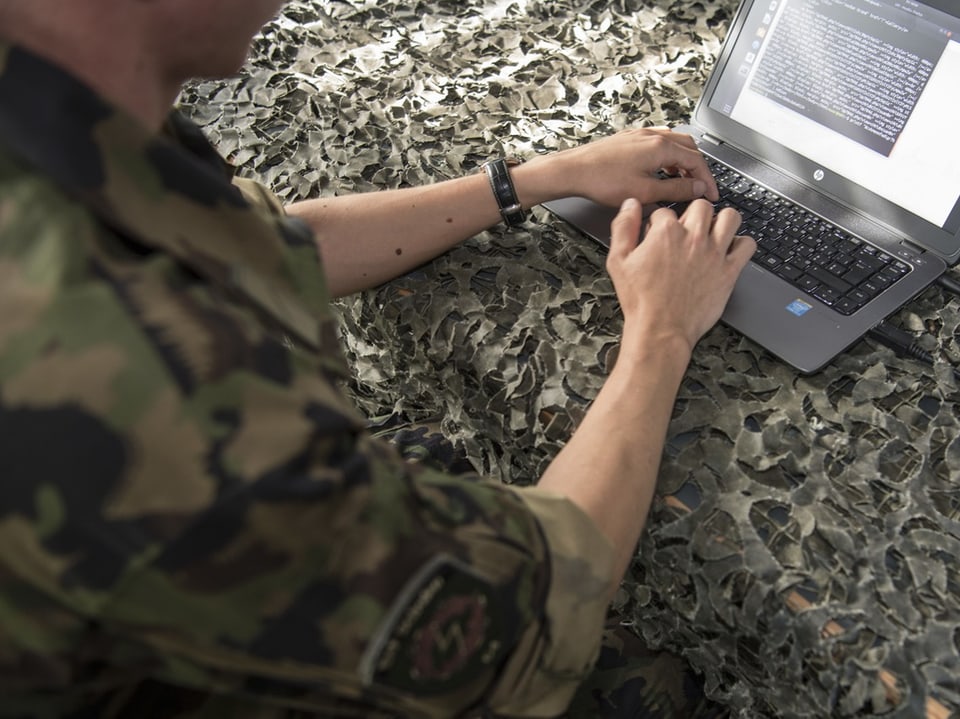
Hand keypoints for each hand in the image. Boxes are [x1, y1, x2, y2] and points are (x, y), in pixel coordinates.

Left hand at [523, 127, 719, 207]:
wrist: (573, 170)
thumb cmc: (603, 181)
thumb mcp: (645, 192)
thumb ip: (676, 190)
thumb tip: (698, 189)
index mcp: (661, 147)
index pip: (697, 160)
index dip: (707, 180)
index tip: (711, 194)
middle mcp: (652, 136)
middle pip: (689, 148)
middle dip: (698, 169)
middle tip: (700, 187)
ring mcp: (640, 135)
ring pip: (673, 143)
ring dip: (683, 161)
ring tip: (682, 181)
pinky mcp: (629, 139)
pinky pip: (657, 142)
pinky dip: (667, 155)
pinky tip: (661, 168)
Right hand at [606, 198, 754, 356]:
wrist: (661, 330)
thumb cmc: (641, 300)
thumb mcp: (618, 261)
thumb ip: (624, 228)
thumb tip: (630, 205)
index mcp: (666, 233)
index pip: (666, 211)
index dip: (660, 222)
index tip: (659, 235)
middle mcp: (693, 238)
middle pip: (701, 206)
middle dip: (693, 215)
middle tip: (687, 231)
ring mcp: (714, 253)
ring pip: (730, 217)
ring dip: (722, 221)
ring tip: (713, 232)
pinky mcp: (729, 271)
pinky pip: (747, 245)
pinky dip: (741, 244)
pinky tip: (729, 251)